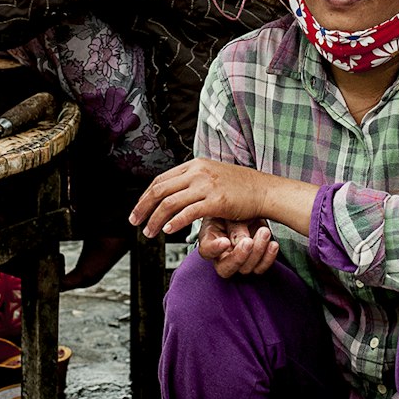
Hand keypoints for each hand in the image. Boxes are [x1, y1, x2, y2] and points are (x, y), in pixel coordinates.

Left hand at [129, 158, 271, 237]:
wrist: (264, 190)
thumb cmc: (240, 188)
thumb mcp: (212, 176)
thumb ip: (193, 181)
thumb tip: (173, 192)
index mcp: (194, 165)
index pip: (160, 180)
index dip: (145, 197)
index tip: (137, 211)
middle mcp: (197, 172)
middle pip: (159, 190)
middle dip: (143, 208)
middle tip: (134, 222)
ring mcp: (206, 185)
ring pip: (170, 203)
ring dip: (155, 220)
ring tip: (149, 233)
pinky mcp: (216, 201)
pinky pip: (188, 213)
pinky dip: (174, 223)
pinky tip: (167, 231)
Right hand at [199, 217, 278, 277]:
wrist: (251, 209)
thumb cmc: (235, 207)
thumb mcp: (231, 210)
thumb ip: (234, 226)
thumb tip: (241, 241)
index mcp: (209, 239)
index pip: (206, 250)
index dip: (215, 249)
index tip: (225, 241)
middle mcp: (221, 256)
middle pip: (225, 268)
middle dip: (238, 257)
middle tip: (248, 241)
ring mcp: (238, 262)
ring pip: (245, 269)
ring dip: (257, 251)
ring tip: (264, 232)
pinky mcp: (254, 263)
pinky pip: (260, 268)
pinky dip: (268, 257)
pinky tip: (273, 244)